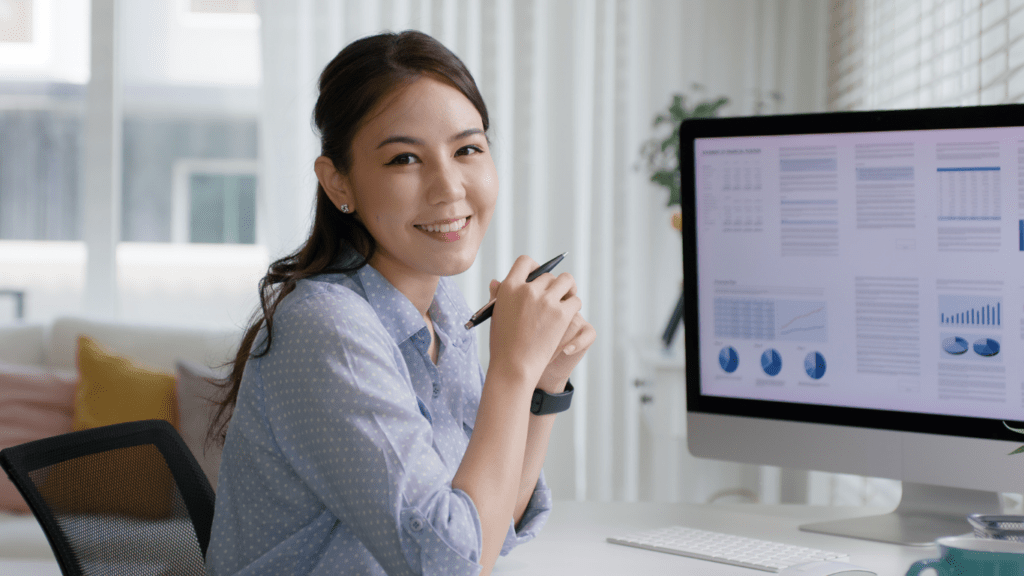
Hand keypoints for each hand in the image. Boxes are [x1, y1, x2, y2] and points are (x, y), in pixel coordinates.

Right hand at [487, 255, 581, 386]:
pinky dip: (574, 305)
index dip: (534, 267)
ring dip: (568, 288)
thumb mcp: (495, 315)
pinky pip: (575, 300)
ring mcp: (546, 301)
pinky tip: (569, 314)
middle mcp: (528, 289)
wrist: (514, 367)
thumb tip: (497, 281)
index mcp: (509, 287)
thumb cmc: (502, 344)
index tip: (538, 276)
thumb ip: (498, 295)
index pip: (525, 262)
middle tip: (555, 295)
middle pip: (548, 275)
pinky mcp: (562, 314)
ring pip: (567, 281)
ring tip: (568, 297)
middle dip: (552, 285)